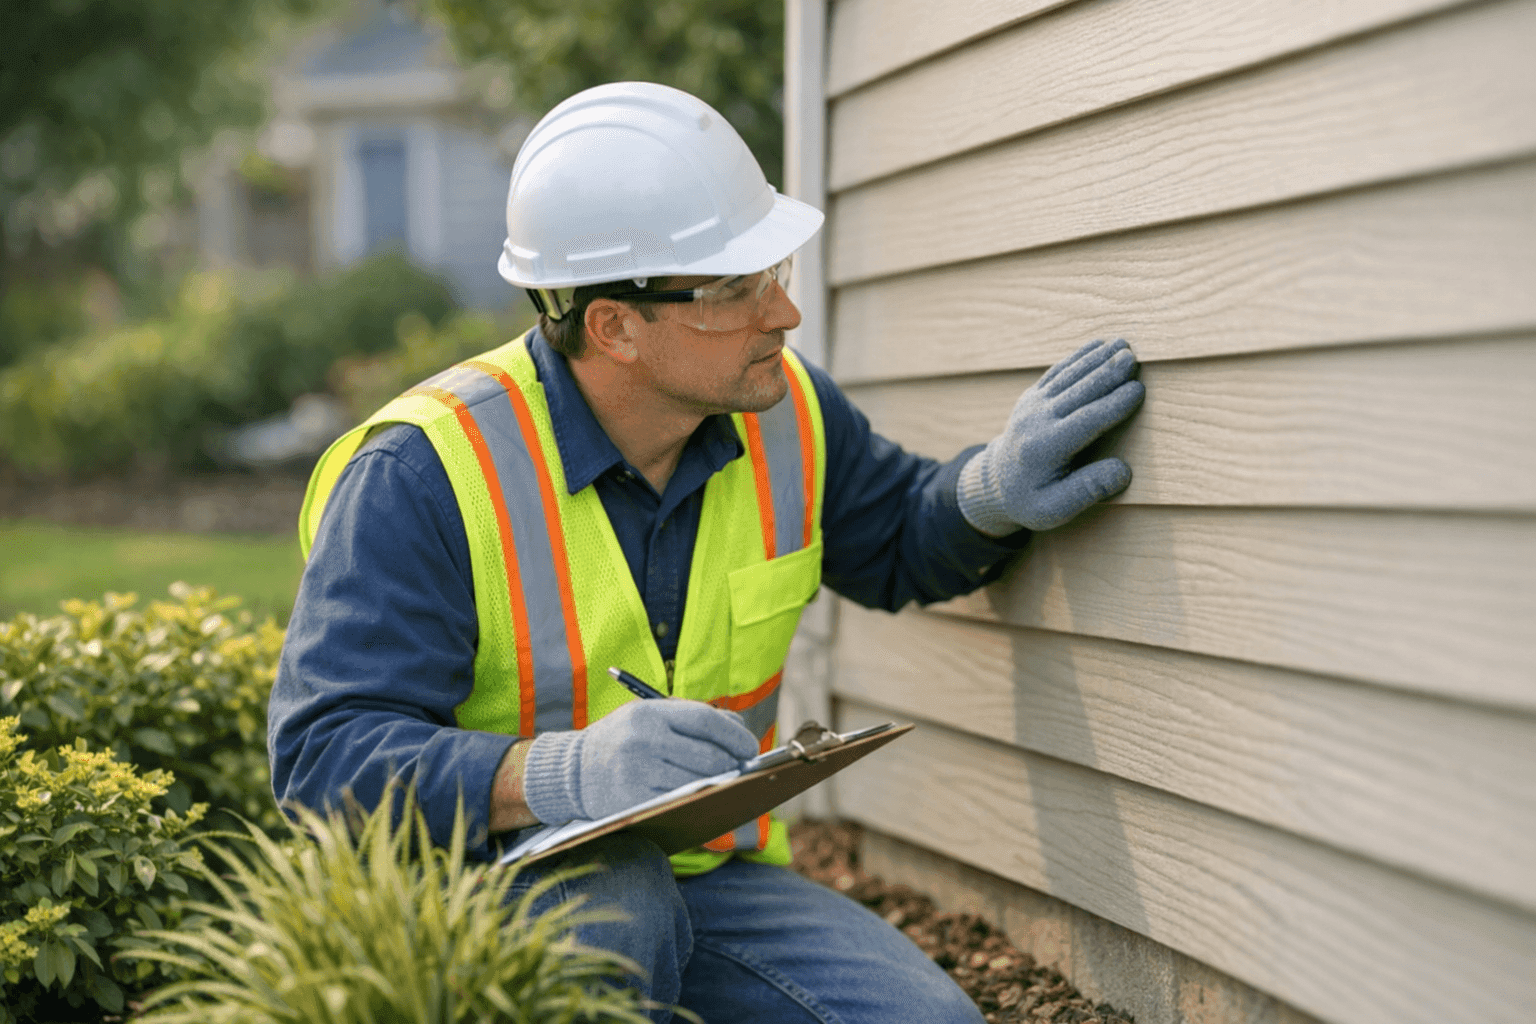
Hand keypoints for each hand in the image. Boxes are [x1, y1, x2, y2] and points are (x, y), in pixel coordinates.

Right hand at [521, 698, 758, 823]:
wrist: (572, 770)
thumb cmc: (623, 739)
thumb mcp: (649, 716)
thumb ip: (691, 718)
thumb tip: (739, 731)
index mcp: (649, 712)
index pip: (706, 720)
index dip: (735, 735)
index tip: (751, 747)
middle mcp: (643, 740)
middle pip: (707, 755)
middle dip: (731, 765)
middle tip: (742, 770)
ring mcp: (637, 772)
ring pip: (697, 782)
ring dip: (718, 785)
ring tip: (726, 783)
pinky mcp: (633, 800)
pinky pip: (679, 803)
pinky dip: (697, 802)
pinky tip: (704, 800)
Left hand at [958, 338, 1144, 533]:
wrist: (996, 482)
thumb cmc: (1030, 500)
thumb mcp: (1054, 510)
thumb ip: (1087, 491)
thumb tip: (1124, 471)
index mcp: (1044, 449)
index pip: (1085, 421)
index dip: (1113, 405)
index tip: (1138, 390)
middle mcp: (1036, 421)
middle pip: (1078, 392)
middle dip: (1106, 373)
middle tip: (1132, 357)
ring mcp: (1032, 404)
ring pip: (1069, 376)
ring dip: (1096, 358)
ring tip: (1123, 344)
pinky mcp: (1033, 395)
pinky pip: (1058, 371)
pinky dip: (1078, 357)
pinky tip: (1098, 344)